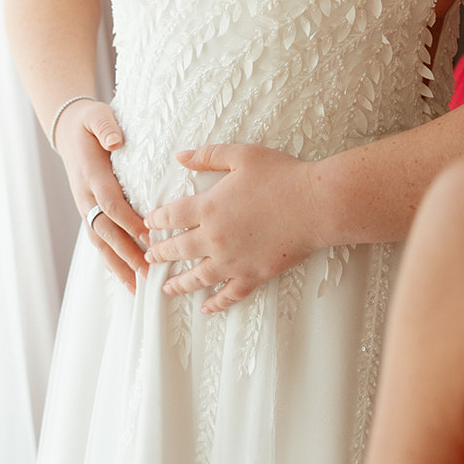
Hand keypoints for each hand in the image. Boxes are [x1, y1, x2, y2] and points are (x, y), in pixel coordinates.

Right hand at [54, 99, 147, 293]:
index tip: (149, 235)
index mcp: (90, 173)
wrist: (68, 130)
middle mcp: (85, 195)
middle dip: (126, 252)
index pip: (110, 202)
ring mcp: (84, 206)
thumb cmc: (89, 122)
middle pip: (105, 229)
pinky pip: (99, 240)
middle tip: (148, 272)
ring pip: (100, 241)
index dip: (128, 220)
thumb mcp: (96, 115)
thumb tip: (115, 141)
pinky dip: (112, 261)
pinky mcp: (88, 212)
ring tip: (139, 286)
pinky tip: (127, 279)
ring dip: (119, 264)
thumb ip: (106, 126)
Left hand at [144, 144, 320, 313]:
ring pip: (197, 277)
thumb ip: (207, 156)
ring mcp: (232, 261)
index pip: (172, 217)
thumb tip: (179, 157)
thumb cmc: (281, 175)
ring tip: (165, 288)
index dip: (157, 221)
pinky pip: (228, 295)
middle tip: (149, 257)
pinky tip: (205, 308)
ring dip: (178, 283)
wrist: (314, 205)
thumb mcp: (241, 156)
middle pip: (178, 249)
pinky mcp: (252, 276)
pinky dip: (215, 304)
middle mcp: (214, 238)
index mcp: (208, 207)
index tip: (149, 225)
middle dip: (160, 253)